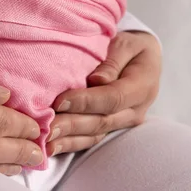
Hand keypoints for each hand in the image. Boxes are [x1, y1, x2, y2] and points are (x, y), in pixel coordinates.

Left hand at [46, 31, 161, 155]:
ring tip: (46, 142)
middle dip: (72, 125)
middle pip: (101, 121)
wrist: (144, 58)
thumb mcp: (127, 44)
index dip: (86, 101)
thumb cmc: (133, 46)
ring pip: (95, 134)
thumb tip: (97, 80)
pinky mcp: (112, 127)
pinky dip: (71, 143)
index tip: (61, 101)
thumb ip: (113, 61)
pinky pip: (91, 138)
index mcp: (142, 86)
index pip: (112, 98)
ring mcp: (124, 122)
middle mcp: (135, 110)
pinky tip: (52, 147)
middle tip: (47, 128)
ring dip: (69, 140)